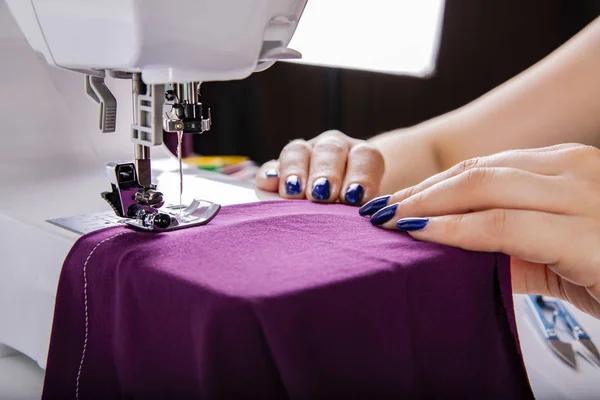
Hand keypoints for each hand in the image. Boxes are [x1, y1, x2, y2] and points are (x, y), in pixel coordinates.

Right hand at [256, 130, 384, 204]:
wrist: (336, 216)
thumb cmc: (358, 216)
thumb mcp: (366, 212)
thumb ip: (367, 211)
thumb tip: (370, 217)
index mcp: (361, 157)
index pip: (364, 157)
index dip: (361, 176)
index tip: (354, 198)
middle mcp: (333, 150)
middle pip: (330, 149)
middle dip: (326, 172)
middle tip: (322, 196)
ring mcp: (304, 155)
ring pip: (298, 151)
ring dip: (295, 171)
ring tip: (293, 193)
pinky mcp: (277, 169)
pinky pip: (270, 166)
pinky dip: (269, 174)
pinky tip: (268, 184)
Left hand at [360, 143, 599, 317]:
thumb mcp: (555, 240)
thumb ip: (509, 228)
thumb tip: (445, 235)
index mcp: (567, 164)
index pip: (483, 167)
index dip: (434, 183)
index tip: (396, 200)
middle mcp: (576, 167)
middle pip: (476, 172)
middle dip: (421, 191)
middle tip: (379, 210)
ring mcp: (583, 193)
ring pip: (482, 189)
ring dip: (426, 204)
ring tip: (388, 220)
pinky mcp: (584, 231)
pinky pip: (500, 225)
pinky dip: (453, 228)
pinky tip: (418, 233)